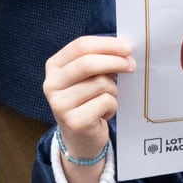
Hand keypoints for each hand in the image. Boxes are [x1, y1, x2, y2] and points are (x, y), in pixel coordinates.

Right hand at [42, 35, 131, 182]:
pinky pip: (105, 102)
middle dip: (114, 61)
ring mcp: (60, 104)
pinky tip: (104, 113)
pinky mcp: (73, 121)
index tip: (126, 47)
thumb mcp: (88, 77)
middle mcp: (51, 84)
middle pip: (88, 63)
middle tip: (131, 64)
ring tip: (108, 98)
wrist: (81, 138)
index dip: (106, 44)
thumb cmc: (88, 100)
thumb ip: (99, 60)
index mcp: (54, 67)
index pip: (80, 46)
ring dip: (113, 90)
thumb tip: (124, 50)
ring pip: (100, 84)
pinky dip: (112, 106)